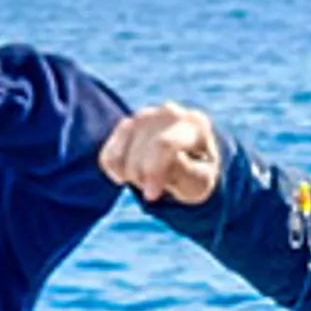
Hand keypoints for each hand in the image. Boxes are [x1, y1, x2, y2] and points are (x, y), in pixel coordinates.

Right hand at [99, 101, 221, 205]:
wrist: (192, 163)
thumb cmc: (199, 175)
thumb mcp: (201, 182)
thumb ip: (188, 173)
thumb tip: (169, 159)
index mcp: (195, 124)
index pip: (165, 144)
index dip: (153, 172)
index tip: (151, 197)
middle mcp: (169, 113)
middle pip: (141, 149)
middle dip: (144, 178)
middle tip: (157, 190)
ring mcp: (146, 116)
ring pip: (122, 150)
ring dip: (130, 174)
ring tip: (148, 181)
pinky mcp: (128, 124)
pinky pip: (109, 153)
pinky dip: (113, 170)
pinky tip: (125, 178)